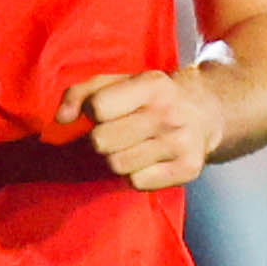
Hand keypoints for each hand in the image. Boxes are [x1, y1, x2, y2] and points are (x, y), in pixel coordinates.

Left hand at [60, 68, 226, 192]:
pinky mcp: (189, 169)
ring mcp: (181, 143)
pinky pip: (136, 183)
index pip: (97, 108)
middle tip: (119, 133)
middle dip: (103, 139)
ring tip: (134, 147)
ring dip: (117, 159)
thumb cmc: (151, 98)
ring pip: (116, 165)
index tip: (107, 111)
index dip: (93, 113)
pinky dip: (136, 175)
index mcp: (151, 85)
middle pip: (101, 142)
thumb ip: (81, 93)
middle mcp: (168, 114)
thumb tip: (60, 119)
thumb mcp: (119, 82)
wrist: (206, 112)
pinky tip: (149, 160)